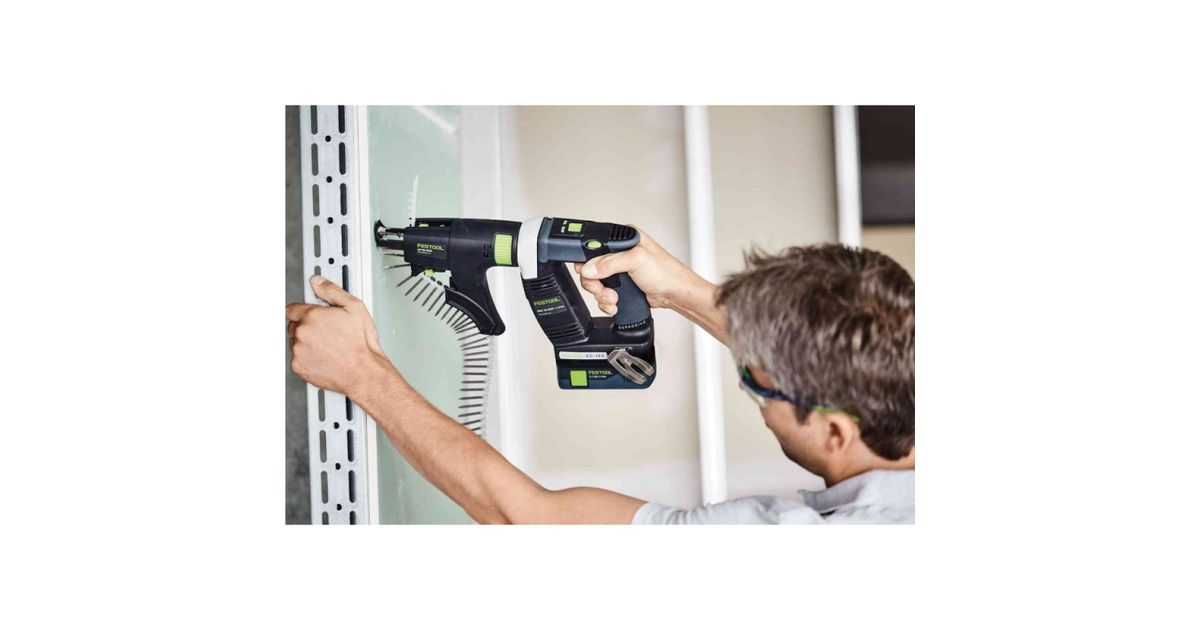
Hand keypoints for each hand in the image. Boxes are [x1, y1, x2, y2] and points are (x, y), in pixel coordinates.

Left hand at [286, 275, 389, 395]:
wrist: (364, 372)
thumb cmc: (361, 344)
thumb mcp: (354, 308)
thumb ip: (332, 291)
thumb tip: (318, 282)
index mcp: (312, 316)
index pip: (292, 309)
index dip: (303, 311)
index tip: (310, 315)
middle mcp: (302, 333)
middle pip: (294, 326)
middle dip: (307, 327)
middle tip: (326, 333)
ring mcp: (298, 351)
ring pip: (296, 342)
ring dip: (306, 343)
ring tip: (328, 346)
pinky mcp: (298, 367)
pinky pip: (298, 358)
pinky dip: (307, 358)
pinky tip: (324, 357)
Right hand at [573, 225, 695, 315]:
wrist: (675, 293)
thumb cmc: (666, 272)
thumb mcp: (636, 260)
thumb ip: (610, 263)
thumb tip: (589, 268)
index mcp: (623, 240)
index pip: (594, 246)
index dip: (587, 260)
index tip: (588, 272)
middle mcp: (619, 254)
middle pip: (590, 267)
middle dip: (595, 282)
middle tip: (602, 288)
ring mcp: (619, 271)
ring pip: (595, 283)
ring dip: (601, 294)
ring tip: (613, 297)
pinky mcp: (621, 286)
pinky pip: (602, 294)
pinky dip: (605, 302)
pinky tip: (615, 303)